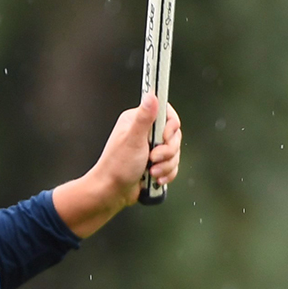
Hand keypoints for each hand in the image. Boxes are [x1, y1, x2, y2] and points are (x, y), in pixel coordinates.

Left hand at [52, 94, 183, 237]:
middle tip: (152, 158)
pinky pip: (172, 165)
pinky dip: (166, 173)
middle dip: (167, 151)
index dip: (170, 127)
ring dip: (166, 165)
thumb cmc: (116, 167)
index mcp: (137, 121)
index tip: (164, 136)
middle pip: (174, 135)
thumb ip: (144, 118)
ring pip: (174, 152)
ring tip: (151, 171)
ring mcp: (151, 148)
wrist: (112, 192)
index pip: (166, 113)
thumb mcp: (133, 140)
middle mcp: (145, 132)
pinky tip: (154, 178)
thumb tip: (151, 96)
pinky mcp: (155, 162)